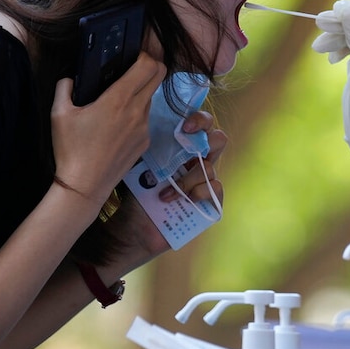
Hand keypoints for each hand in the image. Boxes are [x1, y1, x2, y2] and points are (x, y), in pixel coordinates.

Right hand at [51, 52, 164, 207]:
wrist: (85, 185)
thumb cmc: (70, 149)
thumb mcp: (59, 114)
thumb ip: (64, 88)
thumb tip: (70, 79)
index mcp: (118, 99)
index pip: (148, 66)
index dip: (144, 55)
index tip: (133, 56)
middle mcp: (137, 110)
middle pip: (159, 76)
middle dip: (150, 67)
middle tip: (134, 69)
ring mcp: (145, 126)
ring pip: (151, 98)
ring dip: (140, 93)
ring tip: (117, 101)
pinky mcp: (146, 141)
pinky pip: (145, 119)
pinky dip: (136, 114)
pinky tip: (117, 126)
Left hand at [113, 110, 227, 264]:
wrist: (131, 229)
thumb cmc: (134, 194)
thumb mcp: (137, 165)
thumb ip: (148, 143)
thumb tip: (148, 120)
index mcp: (184, 149)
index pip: (201, 125)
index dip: (199, 119)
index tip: (184, 125)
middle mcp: (198, 162)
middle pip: (218, 139)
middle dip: (206, 136)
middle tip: (187, 143)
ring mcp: (205, 182)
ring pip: (210, 167)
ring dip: (188, 178)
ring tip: (166, 193)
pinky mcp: (208, 202)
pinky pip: (215, 188)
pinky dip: (199, 192)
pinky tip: (181, 201)